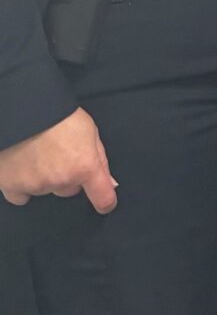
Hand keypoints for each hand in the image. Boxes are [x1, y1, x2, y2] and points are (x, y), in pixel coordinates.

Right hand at [0, 107, 115, 213]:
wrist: (24, 109)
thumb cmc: (61, 115)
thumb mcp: (90, 132)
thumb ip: (98, 159)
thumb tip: (109, 182)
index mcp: (84, 166)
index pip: (102, 196)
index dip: (106, 202)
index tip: (105, 205)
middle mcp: (61, 180)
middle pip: (69, 190)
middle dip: (68, 177)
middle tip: (59, 157)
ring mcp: (34, 185)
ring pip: (45, 190)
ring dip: (44, 178)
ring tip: (37, 156)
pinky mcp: (10, 185)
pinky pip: (20, 196)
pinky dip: (22, 187)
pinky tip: (21, 171)